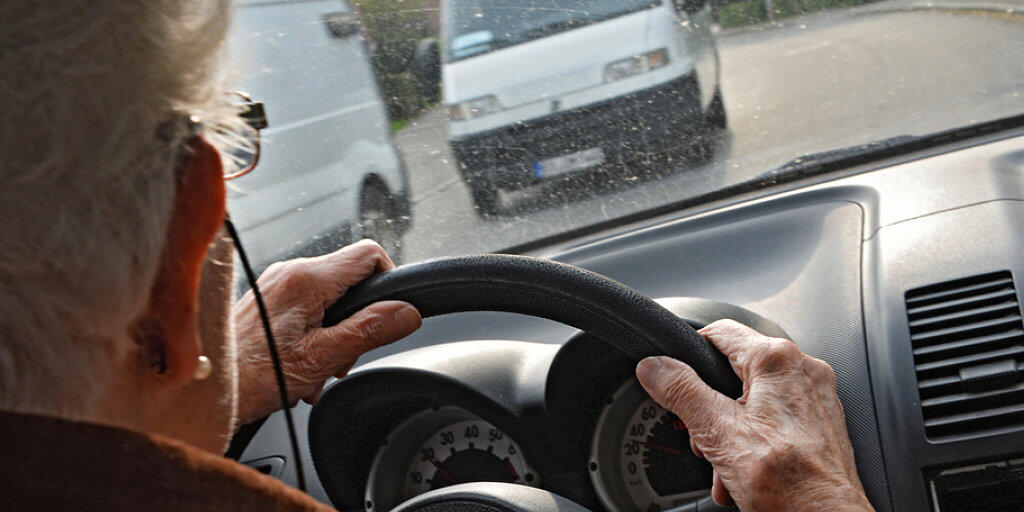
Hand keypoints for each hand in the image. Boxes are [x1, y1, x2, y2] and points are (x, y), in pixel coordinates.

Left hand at [233, 240, 421, 424]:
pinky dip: (314, 336)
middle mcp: (290, 272)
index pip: (370, 254)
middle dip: (358, 321)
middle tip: (342, 358)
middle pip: (351, 281)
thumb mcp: (322, 357)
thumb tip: (407, 313)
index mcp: (307, 279)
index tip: (387, 314)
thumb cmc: (250, 375)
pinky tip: (301, 367)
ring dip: (334, 335)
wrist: (203, 388)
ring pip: (330, 298)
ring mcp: (276, 284)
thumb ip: (370, 330)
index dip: (388, 281)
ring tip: (317, 370)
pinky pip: (307, 308)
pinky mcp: (267, 299)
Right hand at [635, 320, 872, 511]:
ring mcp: (816, 397)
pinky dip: (755, 441)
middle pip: (736, 371)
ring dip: (731, 431)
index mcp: (778, 360)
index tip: (671, 376)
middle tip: (703, 437)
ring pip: (754, 399)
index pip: (719, 331)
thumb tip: (655, 367)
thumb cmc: (792, 484)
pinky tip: (745, 471)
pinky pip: (776, 419)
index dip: (689, 353)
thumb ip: (682, 392)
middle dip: (712, 407)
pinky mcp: (821, 423)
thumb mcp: (718, 433)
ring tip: (726, 465)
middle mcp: (804, 370)